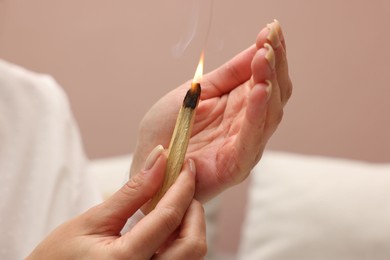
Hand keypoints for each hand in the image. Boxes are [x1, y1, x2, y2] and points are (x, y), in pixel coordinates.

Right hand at [27, 150, 205, 259]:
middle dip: (193, 210)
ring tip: (171, 205)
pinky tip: (165, 227)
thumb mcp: (92, 220)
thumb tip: (159, 159)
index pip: (168, 217)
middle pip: (193, 245)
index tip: (187, 167)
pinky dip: (180, 241)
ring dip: (189, 226)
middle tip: (181, 188)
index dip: (183, 187)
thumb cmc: (58, 258)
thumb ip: (131, 192)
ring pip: (191, 257)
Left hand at [131, 20, 291, 201]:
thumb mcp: (197, 92)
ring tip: (264, 57)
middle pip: (274, 93)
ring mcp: (244, 146)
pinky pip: (250, 140)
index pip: (266, 77)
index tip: (272, 28)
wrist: (149, 161)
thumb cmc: (169, 129)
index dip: (272, 53)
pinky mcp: (235, 166)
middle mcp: (248, 125)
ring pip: (269, 114)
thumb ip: (229, 74)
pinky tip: (257, 90)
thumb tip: (258, 47)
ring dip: (268, 83)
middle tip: (269, 39)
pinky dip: (256, 114)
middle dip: (274, 63)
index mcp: (239, 106)